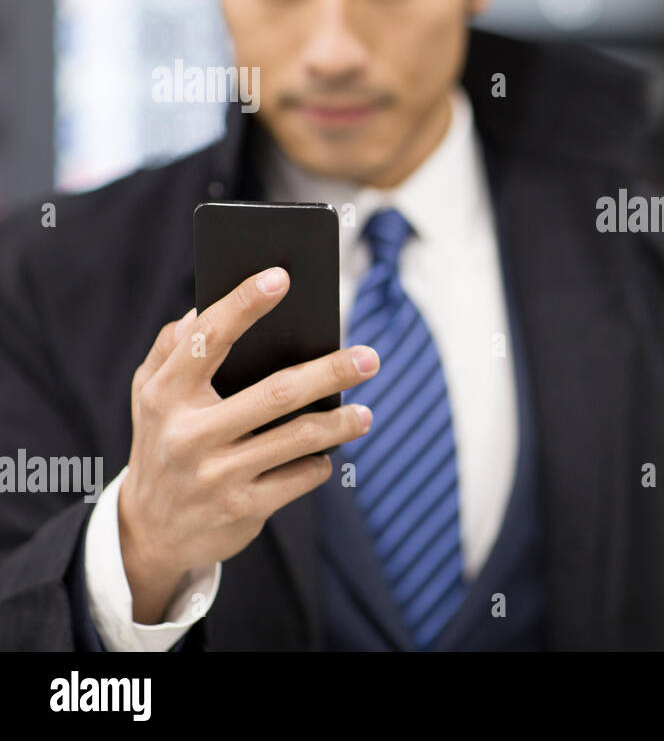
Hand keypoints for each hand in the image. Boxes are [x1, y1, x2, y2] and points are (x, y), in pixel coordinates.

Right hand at [118, 266, 379, 623]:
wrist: (149, 532)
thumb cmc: (163, 441)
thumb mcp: (150, 395)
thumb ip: (173, 348)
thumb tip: (205, 306)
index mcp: (166, 394)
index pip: (208, 339)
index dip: (243, 304)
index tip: (281, 277)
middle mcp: (188, 433)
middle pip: (276, 393)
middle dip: (331, 372)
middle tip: (369, 357)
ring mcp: (216, 475)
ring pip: (299, 438)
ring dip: (341, 423)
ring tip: (365, 413)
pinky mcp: (242, 508)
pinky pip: (302, 476)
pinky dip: (321, 461)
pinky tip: (327, 454)